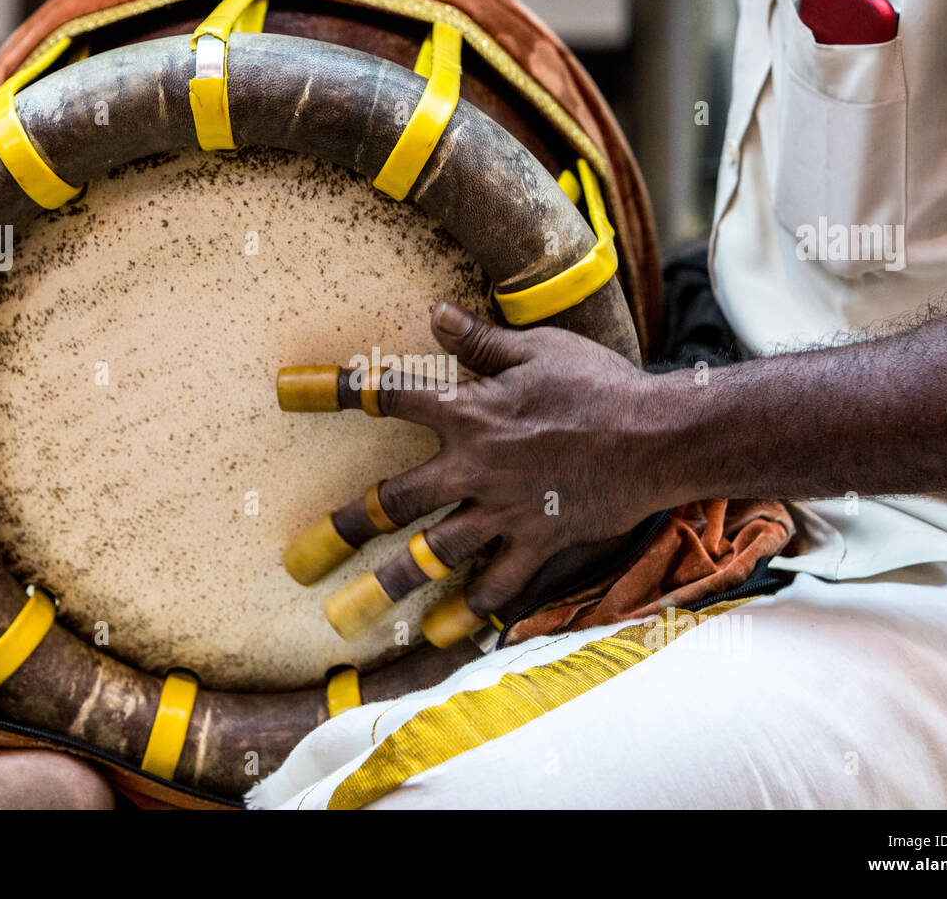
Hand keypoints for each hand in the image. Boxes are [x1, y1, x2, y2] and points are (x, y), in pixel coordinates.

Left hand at [281, 300, 680, 643]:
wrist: (659, 437)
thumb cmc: (599, 385)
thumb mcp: (539, 348)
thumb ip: (481, 339)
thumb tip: (435, 311)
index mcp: (469, 412)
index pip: (388, 396)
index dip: (335, 389)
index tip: (287, 389)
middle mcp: (474, 468)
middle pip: (394, 503)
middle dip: (343, 528)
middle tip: (300, 557)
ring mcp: (503, 513)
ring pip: (434, 557)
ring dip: (388, 587)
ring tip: (347, 617)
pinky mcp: (538, 543)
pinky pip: (498, 588)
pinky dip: (472, 613)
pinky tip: (445, 634)